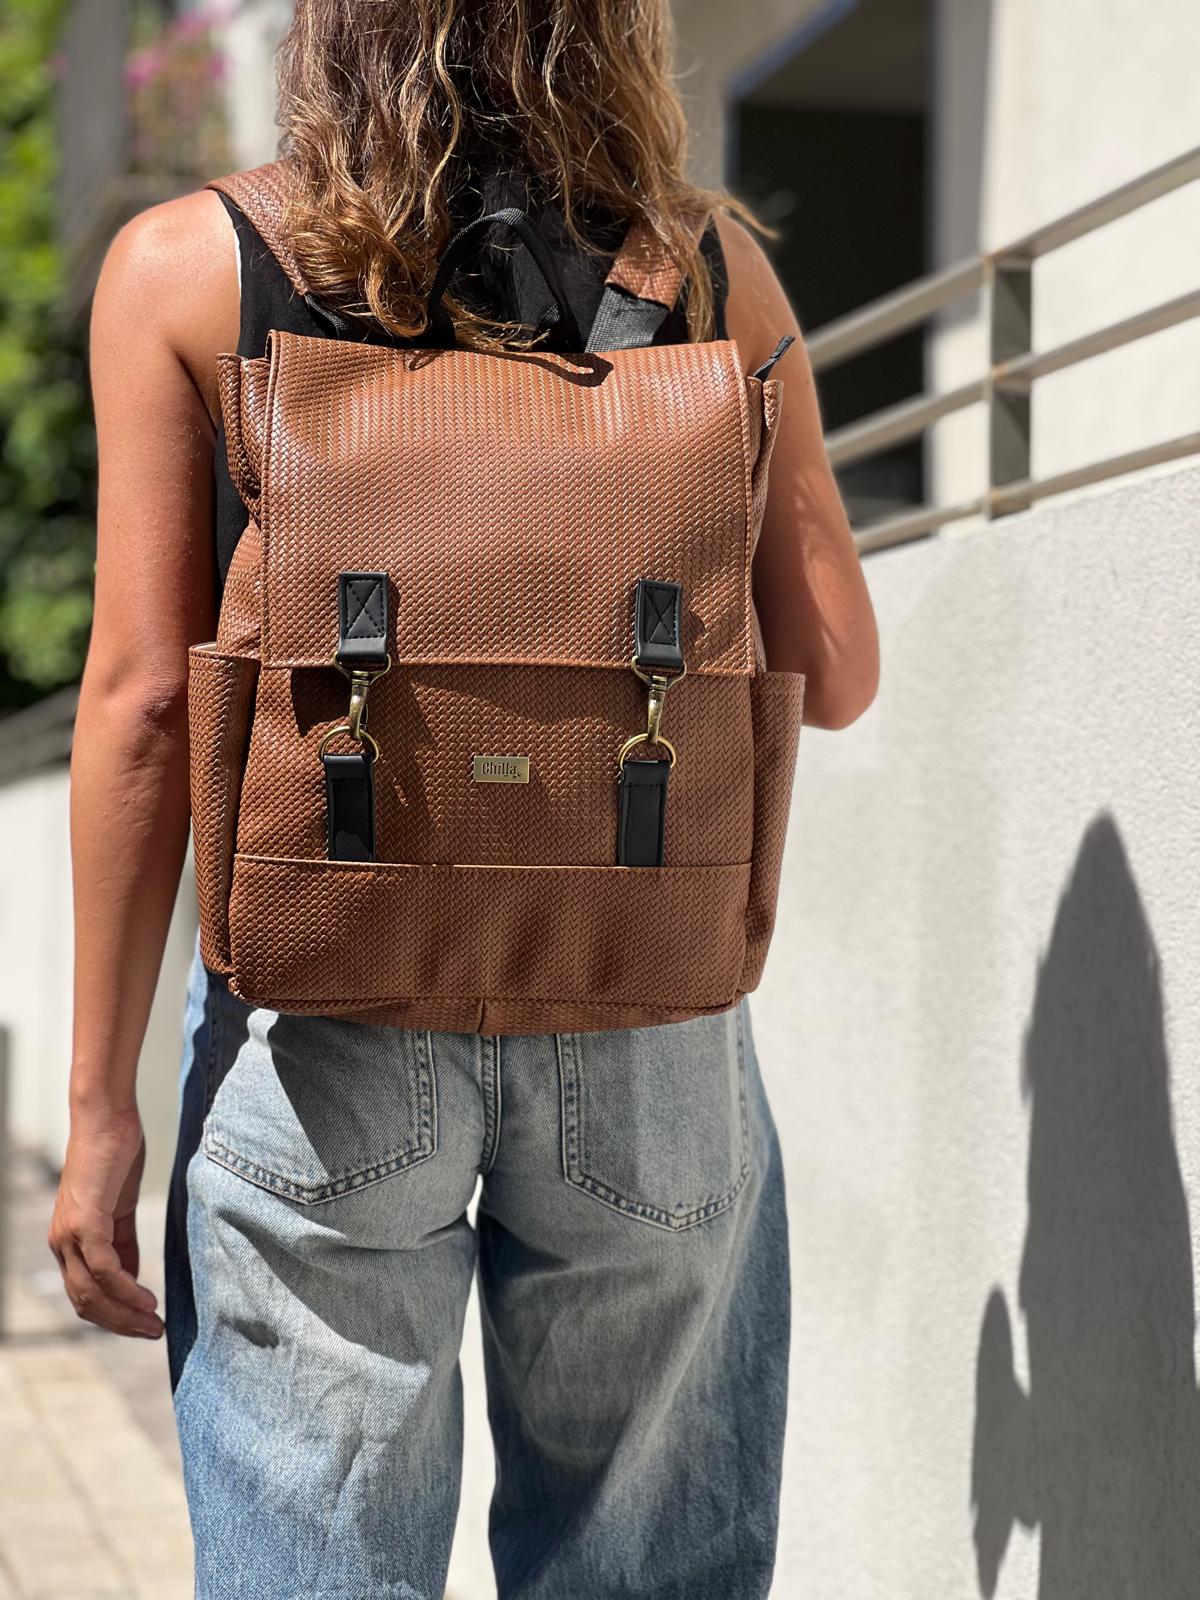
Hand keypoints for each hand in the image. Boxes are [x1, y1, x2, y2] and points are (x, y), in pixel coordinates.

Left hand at [48, 1104, 164, 1338]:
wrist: (106, 1119)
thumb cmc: (115, 1155)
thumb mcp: (120, 1207)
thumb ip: (123, 1242)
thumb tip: (133, 1276)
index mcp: (68, 1242)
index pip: (85, 1295)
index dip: (113, 1316)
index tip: (144, 1324)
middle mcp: (62, 1244)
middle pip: (86, 1303)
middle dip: (121, 1324)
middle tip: (154, 1333)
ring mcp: (71, 1234)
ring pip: (92, 1293)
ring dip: (125, 1314)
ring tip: (154, 1322)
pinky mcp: (86, 1222)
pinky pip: (105, 1269)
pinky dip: (127, 1289)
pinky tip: (148, 1298)